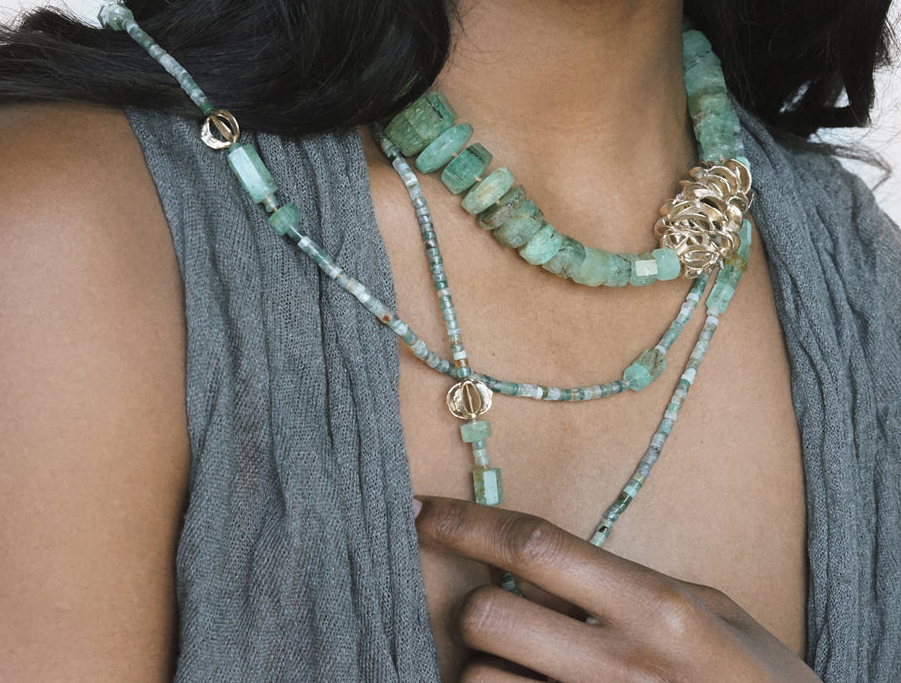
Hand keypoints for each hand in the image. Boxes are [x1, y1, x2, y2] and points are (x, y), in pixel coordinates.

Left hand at [413, 496, 819, 682]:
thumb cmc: (755, 681)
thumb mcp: (711, 610)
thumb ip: (630, 581)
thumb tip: (543, 559)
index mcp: (655, 606)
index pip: (536, 545)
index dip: (466, 522)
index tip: (420, 510)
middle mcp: (621, 664)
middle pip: (491, 616)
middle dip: (476, 610)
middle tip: (494, 615)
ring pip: (482, 682)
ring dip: (485, 672)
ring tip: (521, 669)